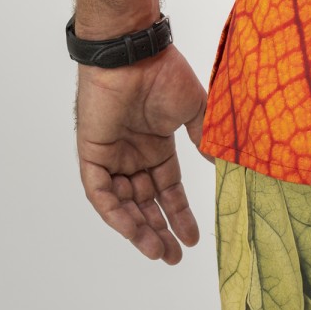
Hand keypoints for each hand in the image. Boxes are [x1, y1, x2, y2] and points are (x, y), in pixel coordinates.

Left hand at [74, 45, 207, 262]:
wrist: (134, 54)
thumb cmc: (164, 74)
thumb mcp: (193, 108)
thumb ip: (203, 136)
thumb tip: (218, 162)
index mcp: (157, 144)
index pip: (167, 188)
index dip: (179, 212)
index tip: (194, 237)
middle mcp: (134, 154)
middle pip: (146, 202)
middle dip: (159, 230)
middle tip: (174, 255)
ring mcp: (112, 156)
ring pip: (124, 204)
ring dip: (139, 229)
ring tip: (159, 251)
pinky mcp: (92, 155)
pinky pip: (101, 193)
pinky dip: (116, 214)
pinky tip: (133, 230)